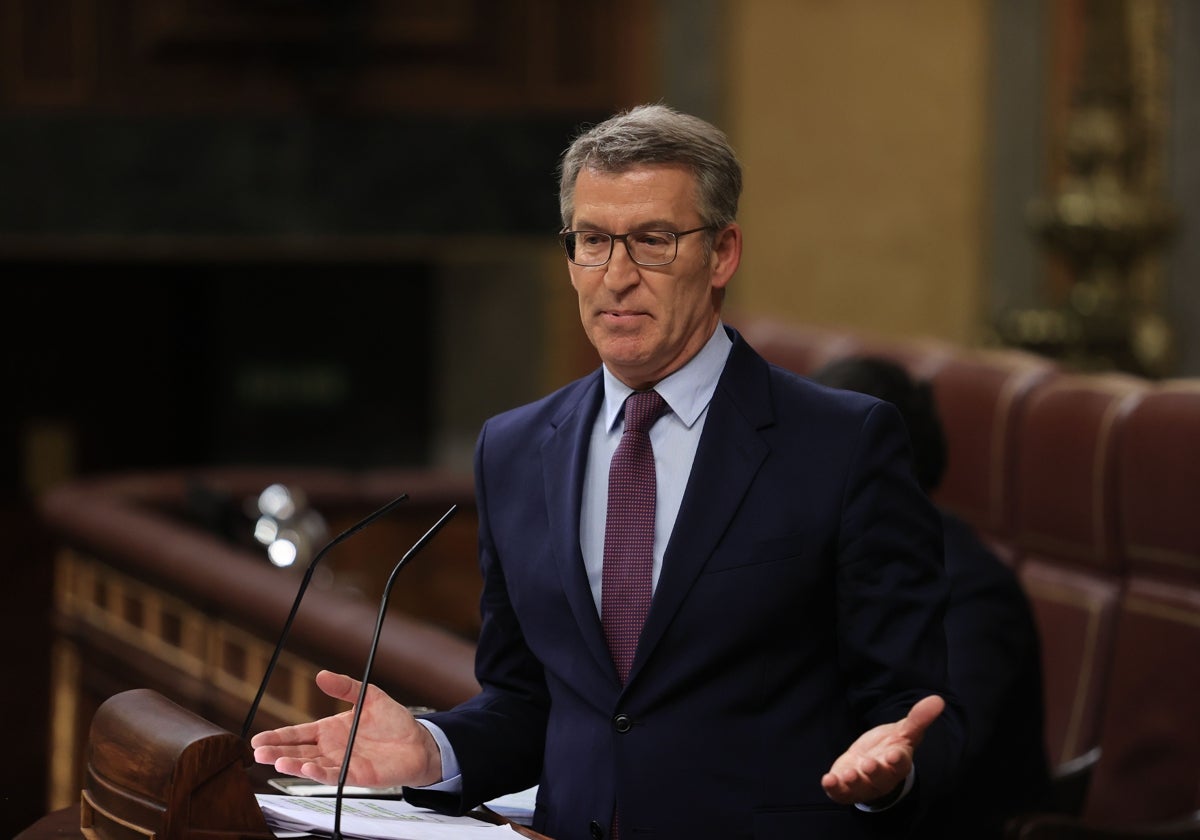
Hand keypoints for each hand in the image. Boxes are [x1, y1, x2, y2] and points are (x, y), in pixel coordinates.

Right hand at [250, 670, 441, 787]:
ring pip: (310, 765)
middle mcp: (331, 748)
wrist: (418, 742)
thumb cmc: (393, 720)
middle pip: (297, 752)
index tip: (257, 739)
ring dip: (292, 765)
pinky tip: (305, 769)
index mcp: (329, 730)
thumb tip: (320, 675)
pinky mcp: (354, 775)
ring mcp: (341, 763)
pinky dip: (318, 773)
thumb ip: (345, 687)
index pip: (297, 734)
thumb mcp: (368, 695)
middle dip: (276, 753)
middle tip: (257, 752)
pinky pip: (332, 775)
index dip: (278, 736)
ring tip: (275, 761)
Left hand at [821, 694, 943, 804]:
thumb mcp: (904, 731)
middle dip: (875, 772)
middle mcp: (881, 777)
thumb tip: (938, 700)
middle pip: (880, 777)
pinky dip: (834, 788)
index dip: (897, 760)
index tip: (894, 754)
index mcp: (897, 763)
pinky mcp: (845, 787)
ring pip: (860, 787)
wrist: (871, 762)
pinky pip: (840, 791)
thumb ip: (918, 718)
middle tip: (869, 764)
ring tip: (848, 775)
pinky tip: (827, 780)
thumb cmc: (890, 747)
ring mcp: (863, 784)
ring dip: (853, 782)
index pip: (900, 764)